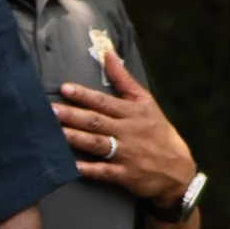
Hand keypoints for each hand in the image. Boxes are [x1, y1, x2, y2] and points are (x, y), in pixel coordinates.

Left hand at [55, 51, 196, 201]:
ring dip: (76, 138)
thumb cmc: (157, 130)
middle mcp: (129, 131)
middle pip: (96, 122)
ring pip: (97, 144)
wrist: (178, 168)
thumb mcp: (146, 101)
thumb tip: (107, 53)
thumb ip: (123, 79)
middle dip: (73, 116)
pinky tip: (72, 166)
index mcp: (133, 112)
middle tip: (51, 111)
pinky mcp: (125, 175)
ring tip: (55, 134)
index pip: (104, 102)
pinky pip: (104, 171)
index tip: (65, 89)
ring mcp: (127, 154)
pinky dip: (88, 169)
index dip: (84, 95)